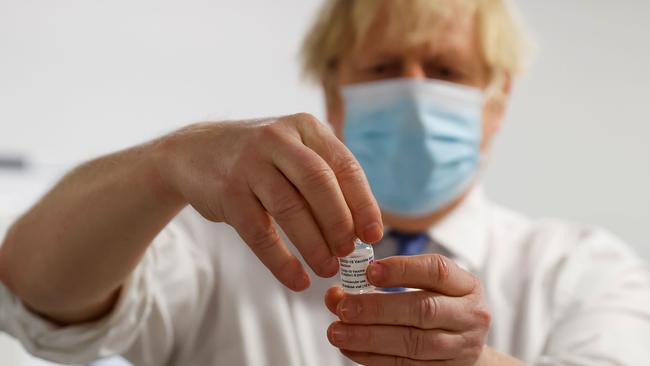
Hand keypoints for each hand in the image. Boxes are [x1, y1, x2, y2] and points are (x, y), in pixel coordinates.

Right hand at [153, 113, 382, 290]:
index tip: (373, 234)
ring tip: (327, 268)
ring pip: (290, 208)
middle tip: (349, 252)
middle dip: (340, 222)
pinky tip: (297, 280)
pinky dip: (281, 261)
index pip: (344, 165)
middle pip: (319, 183)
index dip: (363, 203)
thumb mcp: (293, 152)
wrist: (193, 152)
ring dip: (314, 244)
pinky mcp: (227, 192)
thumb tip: (362, 228)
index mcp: (305, 127)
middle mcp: (277, 139)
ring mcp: (249, 164)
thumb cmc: (259, 160)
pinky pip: (259, 233)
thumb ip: (325, 178)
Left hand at [325, 254, 490, 364]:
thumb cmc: (438, 305)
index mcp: (466, 286)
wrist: (465, 345)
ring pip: (412, 343)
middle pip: (423, 310)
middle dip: (378, 308)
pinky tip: (350, 348)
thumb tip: (336, 294)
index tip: (369, 271)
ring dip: (369, 337)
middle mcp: (470, 316)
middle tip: (344, 307)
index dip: (402, 269)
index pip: (437, 271)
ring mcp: (460, 348)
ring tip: (338, 331)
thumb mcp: (424, 285)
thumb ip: (384, 281)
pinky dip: (372, 357)